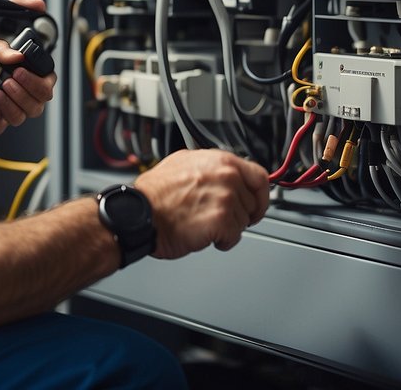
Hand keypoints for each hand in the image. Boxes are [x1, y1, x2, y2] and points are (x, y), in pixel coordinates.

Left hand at [0, 0, 56, 136]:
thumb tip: (19, 55)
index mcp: (15, 72)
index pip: (45, 78)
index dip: (41, 77)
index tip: (23, 70)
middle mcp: (15, 91)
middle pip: (42, 98)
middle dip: (29, 88)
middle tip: (10, 79)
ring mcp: (6, 109)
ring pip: (28, 112)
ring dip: (12, 100)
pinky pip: (6, 123)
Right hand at [133, 149, 268, 258]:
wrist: (140, 213)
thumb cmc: (154, 194)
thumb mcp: (181, 163)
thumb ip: (208, 166)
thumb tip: (223, 173)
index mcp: (219, 160)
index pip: (259, 176)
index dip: (260, 194)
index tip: (256, 203)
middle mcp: (226, 176)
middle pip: (252, 201)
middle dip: (239, 213)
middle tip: (223, 218)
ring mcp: (226, 197)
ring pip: (244, 221)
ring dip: (228, 227)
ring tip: (205, 224)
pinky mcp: (222, 220)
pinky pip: (235, 237)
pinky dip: (223, 241)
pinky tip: (206, 235)